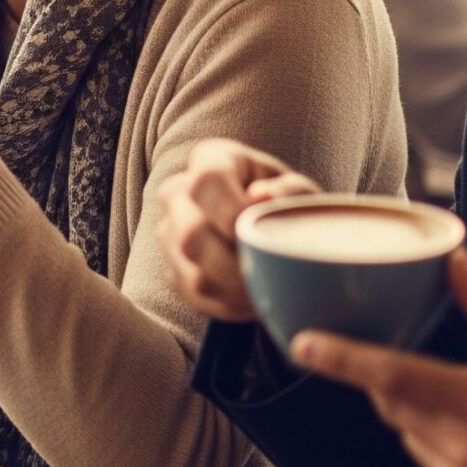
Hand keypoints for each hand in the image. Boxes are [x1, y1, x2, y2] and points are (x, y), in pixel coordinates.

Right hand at [154, 138, 319, 323]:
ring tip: (267, 290)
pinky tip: (251, 297)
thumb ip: (288, 190)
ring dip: (236, 292)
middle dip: (237, 266)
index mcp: (211, 160)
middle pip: (192, 235)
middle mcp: (178, 192)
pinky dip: (228, 306)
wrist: (268, 226)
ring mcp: (169, 232)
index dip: (232, 211)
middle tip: (270, 277)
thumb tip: (260, 196)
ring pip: (192, 275)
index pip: (206, 182)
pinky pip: (193, 297)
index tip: (262, 231)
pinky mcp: (171, 267)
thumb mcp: (298, 191)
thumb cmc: (285, 202)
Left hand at [295, 249, 466, 466]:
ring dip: (423, 413)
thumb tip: (454, 261)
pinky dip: (441, 446)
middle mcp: (463, 450)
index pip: (393, 377)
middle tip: (440, 366)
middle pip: (392, 401)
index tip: (303, 344)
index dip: (343, 359)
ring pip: (407, 432)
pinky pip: (427, 463)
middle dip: (397, 377)